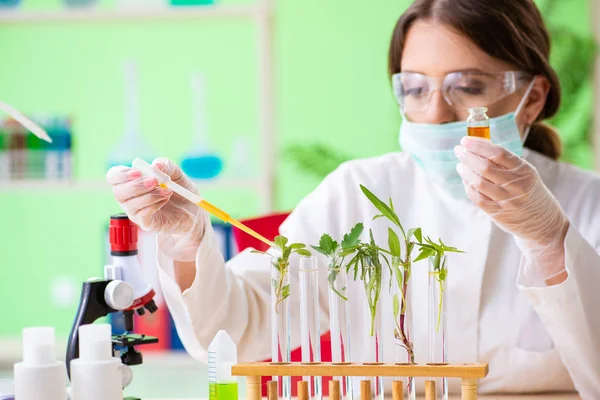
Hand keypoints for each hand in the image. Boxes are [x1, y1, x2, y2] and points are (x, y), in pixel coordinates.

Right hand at [107, 158, 204, 260]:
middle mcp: (130, 197)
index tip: (137, 172)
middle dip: (135, 186)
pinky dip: (154, 205)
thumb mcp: (177, 174)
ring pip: (131, 204)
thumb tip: (155, 165)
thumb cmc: (180, 191)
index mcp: (132, 181)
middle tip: (154, 181)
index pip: (114, 176)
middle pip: (118, 192)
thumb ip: (167, 166)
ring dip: (150, 195)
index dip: (121, 174)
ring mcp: (136, 212)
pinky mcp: (146, 223)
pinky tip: (165, 199)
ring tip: (168, 190)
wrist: (193, 212)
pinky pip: (142, 215)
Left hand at [454, 137, 568, 282]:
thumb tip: (478, 147)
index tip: (465, 140)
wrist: (542, 222)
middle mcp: (516, 185)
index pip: (498, 153)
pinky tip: (466, 181)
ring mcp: (506, 200)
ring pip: (478, 183)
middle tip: (458, 150)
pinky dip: (468, 187)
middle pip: (485, 167)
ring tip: (460, 165)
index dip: (479, 145)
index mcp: (524, 170)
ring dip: (465, 172)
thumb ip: (505, 162)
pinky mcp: (497, 213)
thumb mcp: (526, 173)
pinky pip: (477, 198)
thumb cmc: (530, 191)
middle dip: (467, 156)